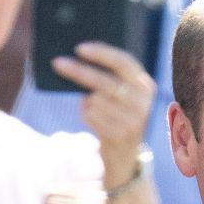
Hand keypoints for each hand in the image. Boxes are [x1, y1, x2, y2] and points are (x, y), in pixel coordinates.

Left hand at [51, 41, 155, 187]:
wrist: (126, 155)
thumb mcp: (124, 94)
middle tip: (58, 63)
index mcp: (145, 86)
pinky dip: (86, 114)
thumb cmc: (119, 115)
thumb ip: (111, 76)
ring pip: (95, 99)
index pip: (123, 63)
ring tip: (94, 106)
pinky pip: (91, 115)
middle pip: (105, 81)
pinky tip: (94, 119)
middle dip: (79, 71)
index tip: (79, 48)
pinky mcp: (119, 135)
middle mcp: (142, 104)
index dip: (101, 53)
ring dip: (86, 101)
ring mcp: (133, 122)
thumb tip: (77, 58)